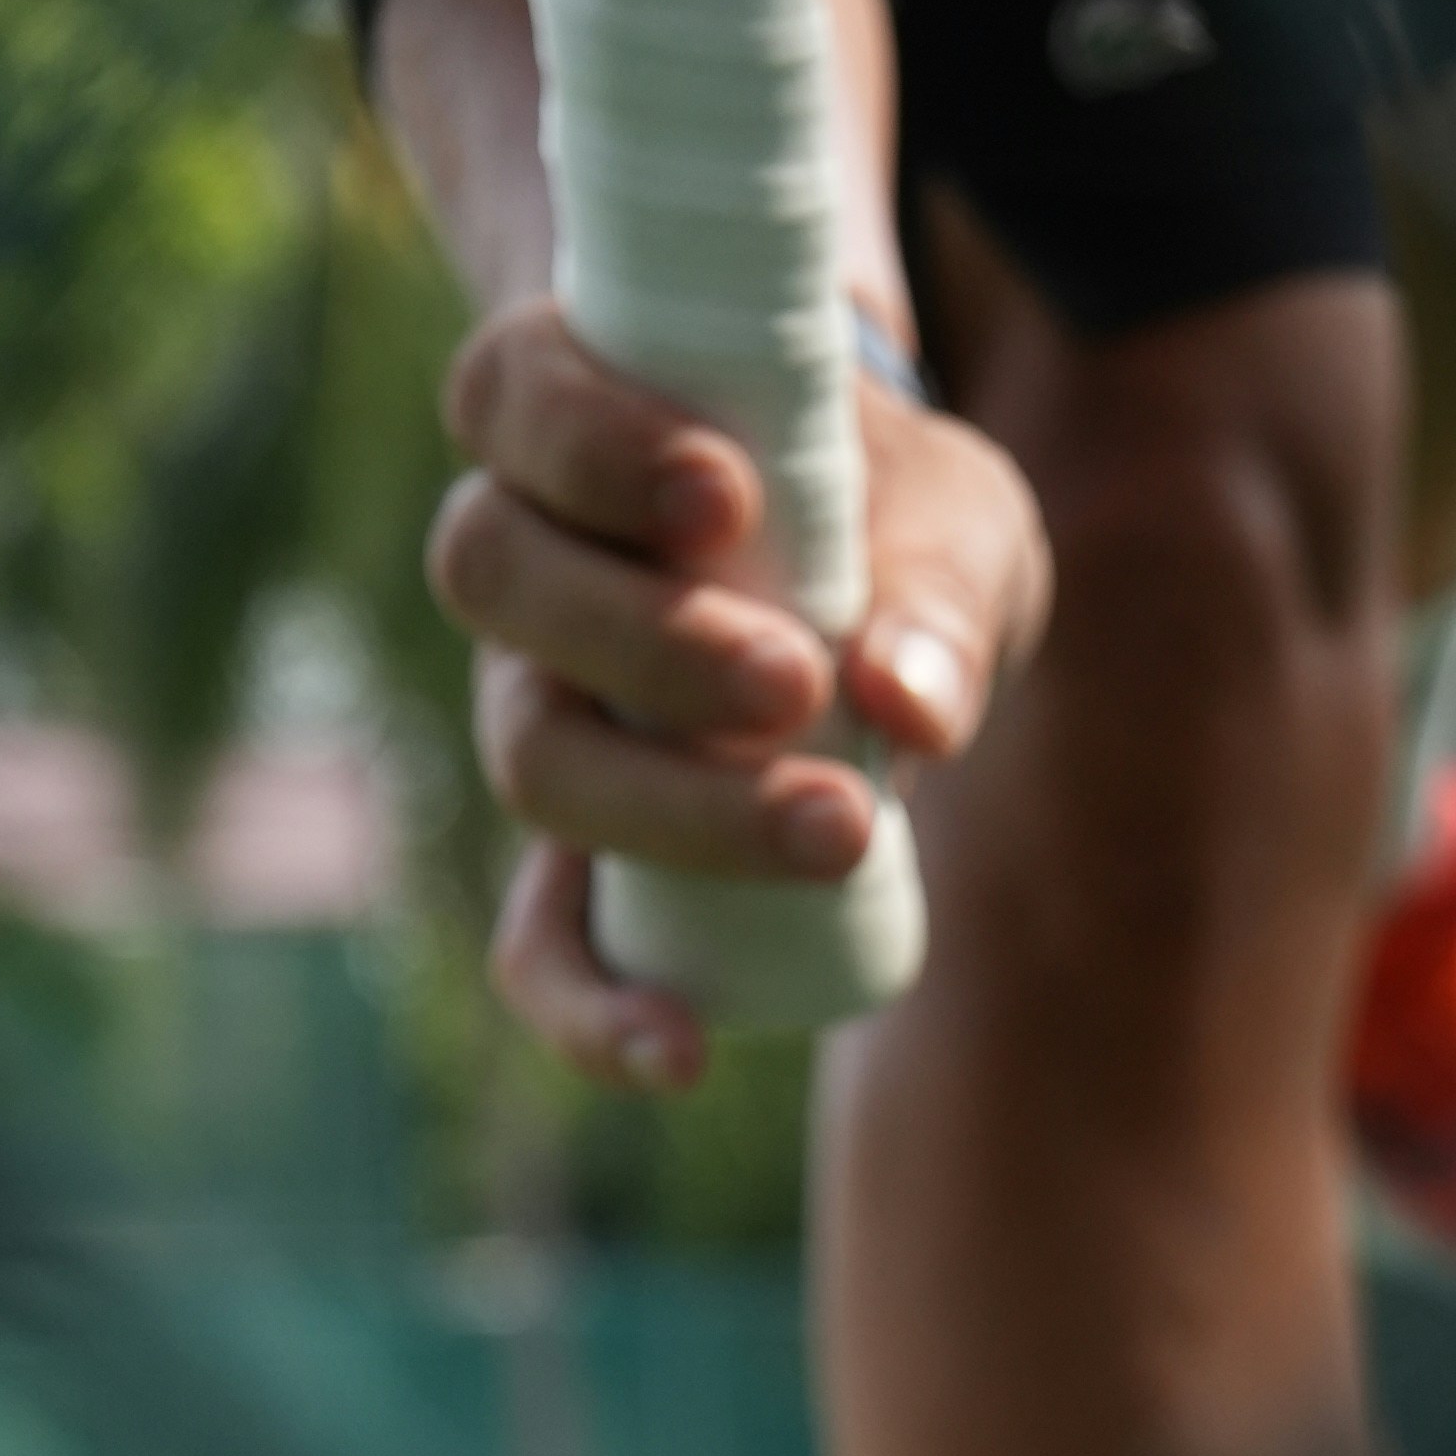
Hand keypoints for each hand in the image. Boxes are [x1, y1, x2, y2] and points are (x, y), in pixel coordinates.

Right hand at [430, 324, 1047, 1087]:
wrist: (885, 586)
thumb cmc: (894, 511)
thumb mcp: (953, 512)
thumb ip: (943, 582)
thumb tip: (910, 711)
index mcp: (566, 412)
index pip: (513, 399)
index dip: (594, 448)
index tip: (728, 497)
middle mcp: (521, 559)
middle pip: (502, 582)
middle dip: (647, 641)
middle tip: (799, 682)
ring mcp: (538, 711)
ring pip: (533, 756)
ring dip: (668, 805)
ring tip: (836, 825)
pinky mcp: (582, 853)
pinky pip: (540, 943)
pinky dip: (590, 1008)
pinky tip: (682, 1055)